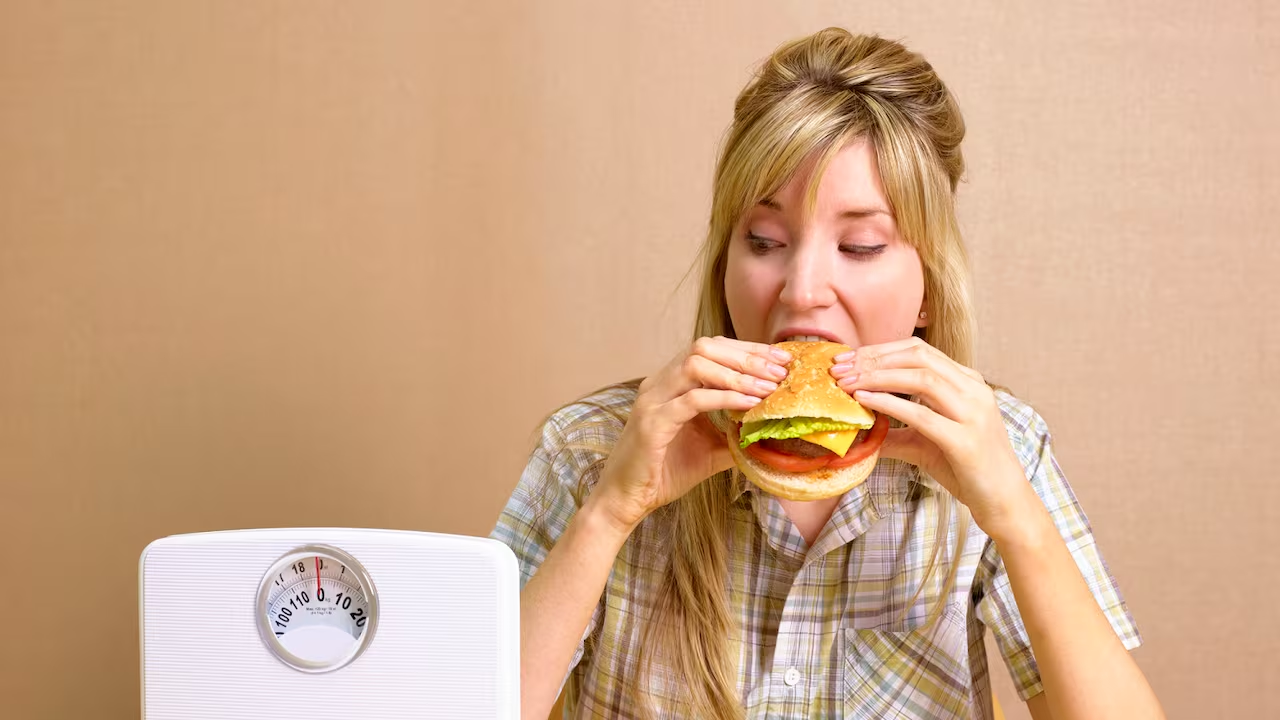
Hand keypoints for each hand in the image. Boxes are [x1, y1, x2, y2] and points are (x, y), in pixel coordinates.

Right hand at [588, 336, 792, 531]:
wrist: (628, 499)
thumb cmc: (665, 473)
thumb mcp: (711, 449)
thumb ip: (736, 434)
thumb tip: (773, 431)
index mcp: (670, 383)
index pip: (710, 348)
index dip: (747, 349)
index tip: (779, 359)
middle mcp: (659, 383)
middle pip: (704, 347)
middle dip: (747, 355)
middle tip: (780, 370)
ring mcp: (653, 400)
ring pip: (696, 364)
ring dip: (738, 373)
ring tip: (768, 387)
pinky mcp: (652, 422)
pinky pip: (692, 400)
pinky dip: (724, 398)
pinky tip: (749, 403)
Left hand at [829, 337, 1033, 538]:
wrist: (1005, 502)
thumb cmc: (968, 470)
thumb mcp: (927, 444)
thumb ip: (897, 432)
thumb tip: (859, 429)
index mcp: (967, 382)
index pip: (919, 351)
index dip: (879, 350)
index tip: (846, 358)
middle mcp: (973, 390)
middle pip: (917, 356)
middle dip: (873, 359)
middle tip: (838, 368)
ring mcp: (973, 413)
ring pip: (921, 378)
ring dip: (876, 376)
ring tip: (845, 383)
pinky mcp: (966, 441)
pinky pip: (922, 414)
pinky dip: (889, 403)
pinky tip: (864, 401)